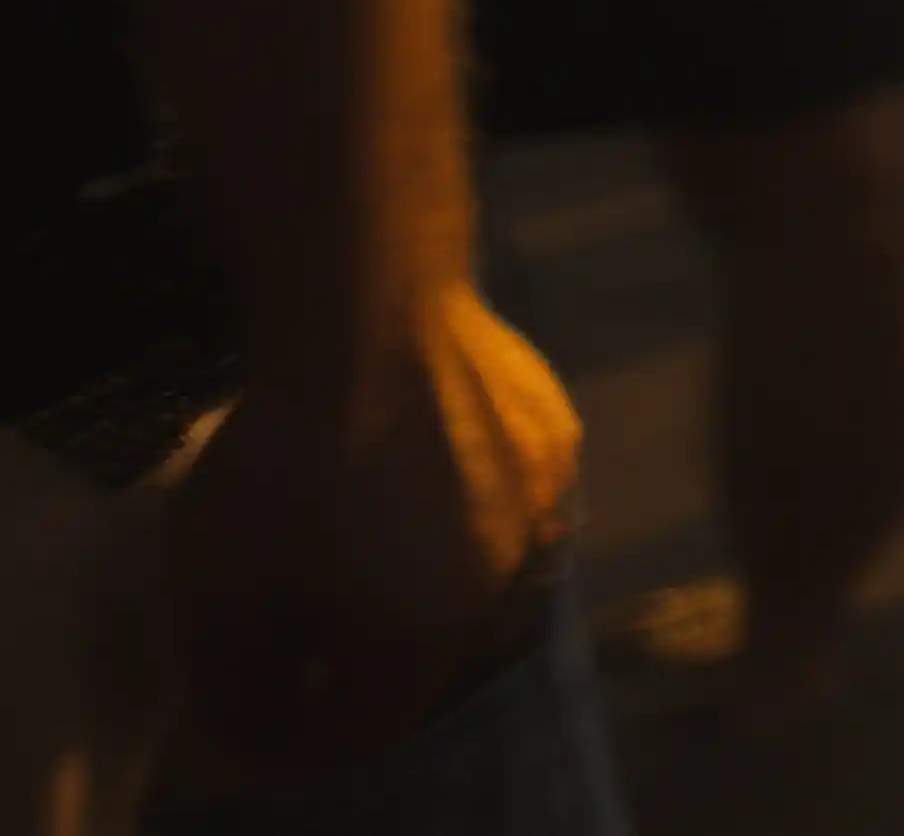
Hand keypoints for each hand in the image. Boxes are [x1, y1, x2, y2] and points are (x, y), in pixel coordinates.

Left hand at [150, 287, 574, 783]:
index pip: (376, 720)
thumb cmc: (288, 456)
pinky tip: (420, 454)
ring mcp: (548, 510)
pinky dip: (468, 502)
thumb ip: (239, 674)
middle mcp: (509, 587)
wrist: (370, 311)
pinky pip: (512, 501)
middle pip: (435, 649)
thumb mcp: (216, 583)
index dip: (312, 719)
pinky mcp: (558, 440)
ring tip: (369, 522)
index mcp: (429, 636)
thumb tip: (263, 718)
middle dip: (374, 642)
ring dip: (430, 569)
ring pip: (484, 572)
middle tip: (311, 600)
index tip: (270, 679)